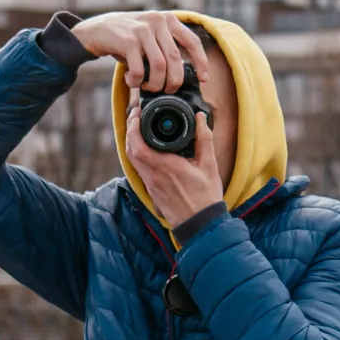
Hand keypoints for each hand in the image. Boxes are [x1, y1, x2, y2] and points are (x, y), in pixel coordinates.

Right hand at [71, 10, 208, 91]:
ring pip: (160, 66)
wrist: (98, 30)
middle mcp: (158, 21)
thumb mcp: (151, 36)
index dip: (201, 62)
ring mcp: (143, 30)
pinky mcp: (128, 41)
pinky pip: (140, 70)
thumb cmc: (127, 39)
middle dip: (174, 81)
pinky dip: (137, 81)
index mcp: (168, 20)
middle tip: (166, 90)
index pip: (192, 41)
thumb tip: (181, 76)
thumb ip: (165, 47)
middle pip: (176, 59)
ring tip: (148, 87)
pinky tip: (132, 80)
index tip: (204, 79)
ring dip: (155, 84)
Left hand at [125, 108, 222, 230]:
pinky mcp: (152, 191)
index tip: (137, 114)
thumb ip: (204, 138)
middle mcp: (153, 177)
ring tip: (140, 130)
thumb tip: (200, 118)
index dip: (133, 127)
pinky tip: (148, 149)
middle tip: (137, 117)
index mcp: (165, 167)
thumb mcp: (209, 165)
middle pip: (130, 151)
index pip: (138, 146)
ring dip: (133, 144)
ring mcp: (150, 185)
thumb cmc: (205, 197)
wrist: (200, 225)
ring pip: (133, 161)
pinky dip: (139, 156)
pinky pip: (139, 169)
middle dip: (130, 132)